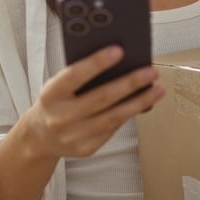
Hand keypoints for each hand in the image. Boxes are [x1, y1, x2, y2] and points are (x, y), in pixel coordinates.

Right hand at [21, 45, 164, 159]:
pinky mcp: (86, 149)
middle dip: (129, 84)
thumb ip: (80, 75)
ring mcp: (73, 136)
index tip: (119, 50)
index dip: (96, 63)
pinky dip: (129, 114)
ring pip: (113, 117)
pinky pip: (112, 129)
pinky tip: (144, 103)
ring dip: (139, 102)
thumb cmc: (57, 101)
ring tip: (158, 89)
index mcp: (50, 95)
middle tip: (151, 71)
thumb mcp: (58, 86)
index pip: (74, 76)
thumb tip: (119, 61)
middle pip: (100, 98)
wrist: (41, 137)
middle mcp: (60, 117)